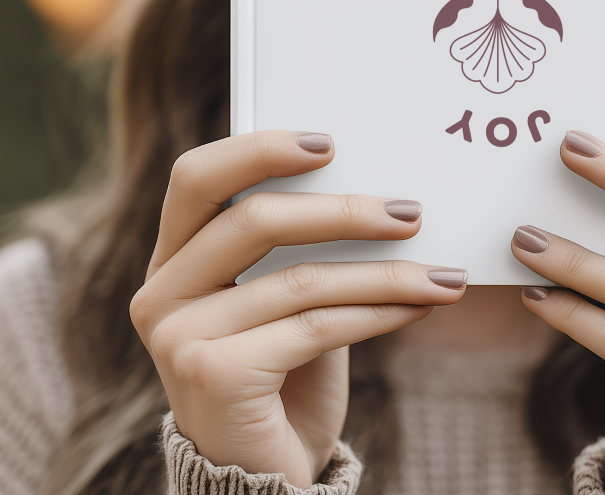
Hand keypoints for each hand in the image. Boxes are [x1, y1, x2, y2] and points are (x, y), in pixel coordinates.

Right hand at [130, 131, 467, 485]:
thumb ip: (300, 245)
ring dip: (385, 274)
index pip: (197, 178)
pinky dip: (379, 312)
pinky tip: (420, 305)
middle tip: (412, 213)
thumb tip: (376, 185)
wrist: (263, 476)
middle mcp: (161, 294)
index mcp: (174, 258)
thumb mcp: (287, 297)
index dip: (259, 149)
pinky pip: (316, 327)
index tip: (329, 143)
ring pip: (302, 280)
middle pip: (253, 220)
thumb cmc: (283, 372)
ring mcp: (180, 338)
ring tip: (442, 275)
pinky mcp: (214, 377)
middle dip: (344, 212)